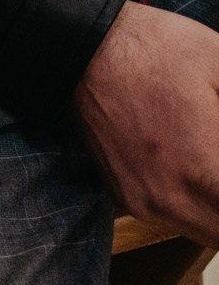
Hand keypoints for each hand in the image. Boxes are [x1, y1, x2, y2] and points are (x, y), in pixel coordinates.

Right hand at [73, 0, 218, 246]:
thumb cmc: (155, 50)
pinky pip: (186, 224)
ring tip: (218, 164)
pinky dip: (210, 212)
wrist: (79, 47)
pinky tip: (211, 175)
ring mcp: (148, 204)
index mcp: (203, 171)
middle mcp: (173, 201)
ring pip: (214, 237)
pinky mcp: (129, 198)